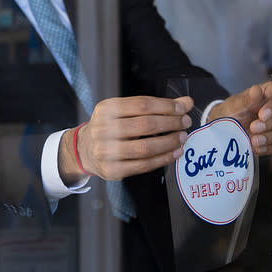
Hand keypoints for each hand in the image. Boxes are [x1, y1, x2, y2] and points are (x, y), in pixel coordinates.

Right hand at [59, 96, 193, 182]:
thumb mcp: (124, 110)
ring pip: (146, 147)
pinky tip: (174, 152)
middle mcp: (103, 129)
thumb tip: (186, 101)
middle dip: (171, 123)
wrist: (85, 149)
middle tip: (184, 123)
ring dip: (169, 142)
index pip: (142, 104)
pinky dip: (163, 159)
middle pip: (145, 125)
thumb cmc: (109, 127)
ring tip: (181, 138)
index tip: (182, 108)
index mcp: (106, 109)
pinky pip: (144, 165)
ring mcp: (106, 151)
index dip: (166, 106)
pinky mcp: (112, 170)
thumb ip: (155, 106)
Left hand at [207, 81, 271, 156]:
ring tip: (253, 140)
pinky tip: (257, 147)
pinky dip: (269, 147)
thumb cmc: (233, 111)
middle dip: (271, 123)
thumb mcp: (235, 104)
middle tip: (253, 128)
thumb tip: (256, 90)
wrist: (227, 128)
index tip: (262, 115)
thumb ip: (246, 99)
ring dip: (269, 137)